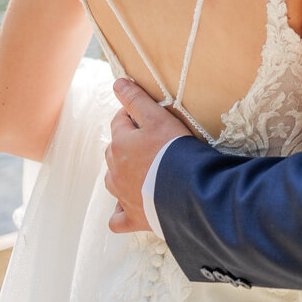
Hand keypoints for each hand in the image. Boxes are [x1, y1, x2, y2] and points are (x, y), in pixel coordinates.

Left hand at [105, 79, 188, 233]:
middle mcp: (114, 171)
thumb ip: (136, 100)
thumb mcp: (158, 118)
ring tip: (144, 169)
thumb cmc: (174, 151)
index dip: (133, 115)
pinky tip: (131, 204)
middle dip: (127, 143)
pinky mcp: (133, 218)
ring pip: (113, 181)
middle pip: (114, 150)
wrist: (188, 191)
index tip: (150, 116)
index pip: (119, 122)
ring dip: (122, 174)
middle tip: (152, 141)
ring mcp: (122, 196)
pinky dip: (121, 212)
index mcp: (119, 145)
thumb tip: (117, 83)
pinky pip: (117, 218)